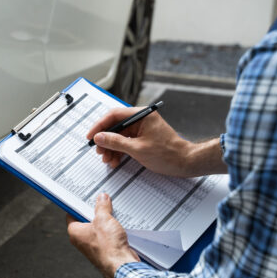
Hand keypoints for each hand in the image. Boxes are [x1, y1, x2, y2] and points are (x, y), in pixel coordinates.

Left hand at [66, 193, 138, 277]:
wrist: (121, 265)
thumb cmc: (108, 247)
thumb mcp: (103, 219)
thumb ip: (102, 207)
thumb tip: (101, 198)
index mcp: (75, 232)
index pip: (72, 214)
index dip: (78, 204)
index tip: (85, 197)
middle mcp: (81, 240)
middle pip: (86, 220)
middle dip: (95, 211)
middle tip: (102, 201)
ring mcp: (93, 245)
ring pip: (98, 227)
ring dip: (105, 220)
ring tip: (112, 210)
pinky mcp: (105, 249)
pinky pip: (106, 235)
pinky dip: (112, 228)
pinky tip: (119, 223)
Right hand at [86, 107, 223, 177]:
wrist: (185, 163)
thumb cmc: (168, 154)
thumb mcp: (138, 149)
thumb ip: (116, 142)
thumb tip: (99, 137)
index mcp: (142, 115)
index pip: (114, 115)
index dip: (99, 125)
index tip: (91, 136)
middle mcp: (141, 119)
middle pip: (115, 126)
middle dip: (105, 140)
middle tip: (99, 151)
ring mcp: (142, 129)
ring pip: (119, 136)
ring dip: (111, 148)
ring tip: (107, 159)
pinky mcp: (142, 138)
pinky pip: (125, 142)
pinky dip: (119, 151)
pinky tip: (115, 160)